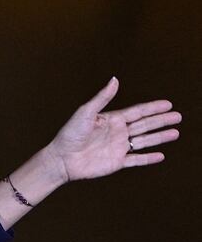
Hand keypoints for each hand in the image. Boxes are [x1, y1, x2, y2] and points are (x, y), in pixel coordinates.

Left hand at [46, 77, 180, 181]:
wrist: (62, 159)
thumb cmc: (69, 134)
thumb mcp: (86, 112)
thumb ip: (102, 97)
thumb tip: (115, 79)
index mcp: (112, 119)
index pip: (138, 112)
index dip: (153, 108)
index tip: (169, 104)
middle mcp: (117, 133)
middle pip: (145, 125)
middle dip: (162, 121)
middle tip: (178, 117)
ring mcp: (118, 148)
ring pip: (144, 141)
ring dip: (160, 137)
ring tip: (176, 133)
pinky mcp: (116, 162)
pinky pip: (136, 160)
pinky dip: (148, 158)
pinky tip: (161, 155)